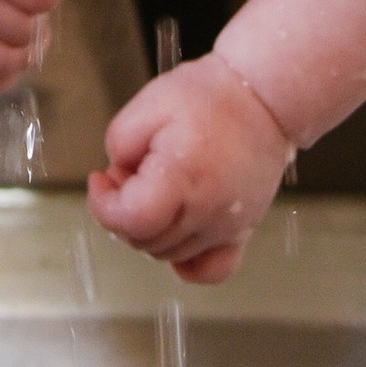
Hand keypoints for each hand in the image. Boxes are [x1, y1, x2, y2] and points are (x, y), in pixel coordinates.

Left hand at [87, 54, 293, 282]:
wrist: (264, 97)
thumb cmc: (212, 97)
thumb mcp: (148, 104)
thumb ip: (119, 144)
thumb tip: (117, 177)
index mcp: (182, 177)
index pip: (133, 220)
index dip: (104, 205)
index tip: (101, 180)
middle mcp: (207, 210)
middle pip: (146, 240)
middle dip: (123, 210)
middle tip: (128, 173)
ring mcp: (227, 225)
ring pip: (168, 253)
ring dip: (149, 227)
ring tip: (156, 186)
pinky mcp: (242, 230)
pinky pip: (211, 269)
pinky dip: (187, 263)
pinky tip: (175, 234)